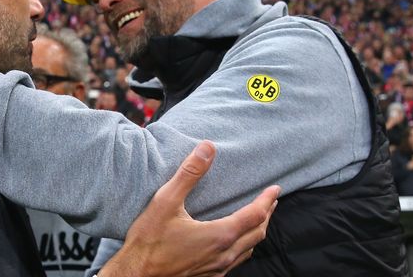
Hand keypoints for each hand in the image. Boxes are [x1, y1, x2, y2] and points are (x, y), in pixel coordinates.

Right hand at [100, 141, 279, 276]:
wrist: (136, 275)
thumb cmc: (149, 242)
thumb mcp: (166, 201)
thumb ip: (189, 174)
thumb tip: (207, 148)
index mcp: (219, 236)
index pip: (254, 215)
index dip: (267, 200)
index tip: (275, 188)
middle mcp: (223, 255)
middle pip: (257, 233)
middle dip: (267, 215)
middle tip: (271, 201)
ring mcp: (217, 269)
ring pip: (248, 250)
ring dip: (257, 232)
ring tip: (258, 219)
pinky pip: (235, 261)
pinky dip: (243, 247)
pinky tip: (233, 243)